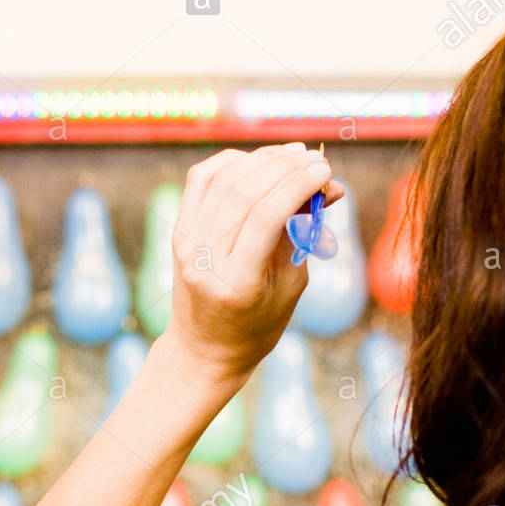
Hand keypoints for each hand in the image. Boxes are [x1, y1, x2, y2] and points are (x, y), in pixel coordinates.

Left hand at [166, 143, 343, 383]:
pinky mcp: (179, 231)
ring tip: (293, 155)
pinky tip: (257, 162)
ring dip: (262, 160)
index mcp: (237, 282)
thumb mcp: (291, 287)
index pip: (266, 216)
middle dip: (285, 167)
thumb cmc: (258, 325)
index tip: (325, 171)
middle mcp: (205, 260)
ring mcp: (186, 243)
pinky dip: (231, 162)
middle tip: (315, 159)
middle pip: (244, 192)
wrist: (205, 349)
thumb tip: (324, 187)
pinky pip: (202, 180)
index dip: (298, 185)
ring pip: (222, 179)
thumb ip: (302, 235)